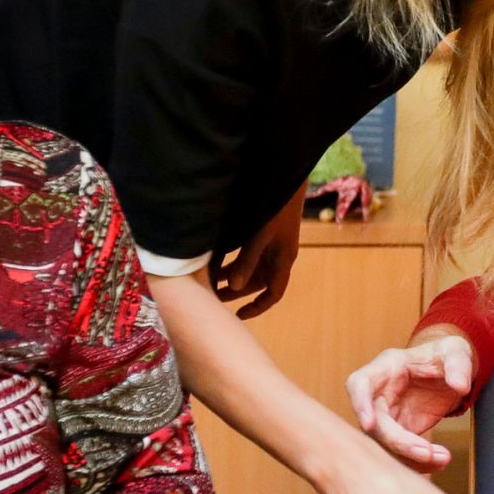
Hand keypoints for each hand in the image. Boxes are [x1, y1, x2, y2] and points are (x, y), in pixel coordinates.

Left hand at [211, 186, 305, 320]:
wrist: (285, 177)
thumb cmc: (276, 206)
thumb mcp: (261, 235)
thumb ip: (248, 260)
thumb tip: (234, 286)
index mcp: (283, 259)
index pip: (273, 293)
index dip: (258, 307)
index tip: (238, 316)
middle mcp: (278, 255)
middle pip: (258, 282)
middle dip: (237, 291)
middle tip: (212, 296)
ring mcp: (271, 244)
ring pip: (251, 268)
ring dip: (232, 274)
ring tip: (209, 280)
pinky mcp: (263, 233)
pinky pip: (247, 253)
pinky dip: (232, 259)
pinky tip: (215, 258)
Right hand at [346, 329, 474, 470]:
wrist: (450, 371)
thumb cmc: (445, 355)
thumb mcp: (456, 351)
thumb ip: (459, 365)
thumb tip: (460, 386)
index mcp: (387, 367)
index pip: (360, 383)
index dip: (360, 404)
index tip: (369, 425)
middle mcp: (381, 394)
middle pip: (375, 424)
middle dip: (398, 442)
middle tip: (427, 453)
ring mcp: (388, 415)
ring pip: (386, 444)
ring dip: (411, 457)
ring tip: (442, 458)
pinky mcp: (400, 432)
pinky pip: (401, 452)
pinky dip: (418, 462)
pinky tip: (439, 461)